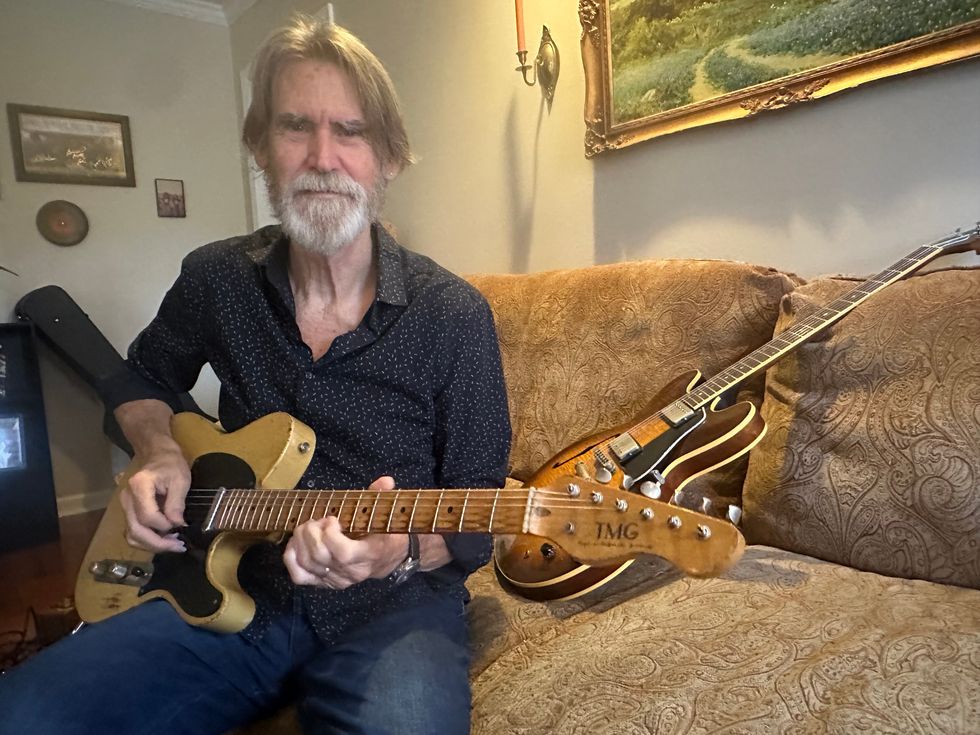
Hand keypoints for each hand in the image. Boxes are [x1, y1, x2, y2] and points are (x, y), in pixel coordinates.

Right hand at [119, 445, 190, 552]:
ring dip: (152, 545)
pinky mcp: (128, 512)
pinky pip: (134, 532)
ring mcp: (125, 507)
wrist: (157, 455)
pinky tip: (164, 539)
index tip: (181, 525)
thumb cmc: (171, 464)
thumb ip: (177, 503)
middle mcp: (126, 499)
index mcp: (139, 487)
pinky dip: (148, 540)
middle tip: (179, 547)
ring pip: (132, 535)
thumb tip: (177, 525)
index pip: (147, 516)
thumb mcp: (180, 480)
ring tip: (173, 544)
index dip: (164, 526)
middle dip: (158, 543)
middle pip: (136, 530)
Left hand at [282, 475, 408, 589]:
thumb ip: (383, 497)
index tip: (333, 519)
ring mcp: (335, 579)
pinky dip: (291, 557)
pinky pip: (299, 576)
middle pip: (319, 556)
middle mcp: (351, 572)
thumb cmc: (385, 535)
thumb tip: (385, 481)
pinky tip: (297, 542)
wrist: (385, 560)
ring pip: (307, 563)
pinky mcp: (323, 582)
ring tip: (309, 527)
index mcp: (369, 555)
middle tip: (318, 520)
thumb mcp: (387, 515)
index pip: (343, 553)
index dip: (330, 534)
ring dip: (300, 540)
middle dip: (311, 532)